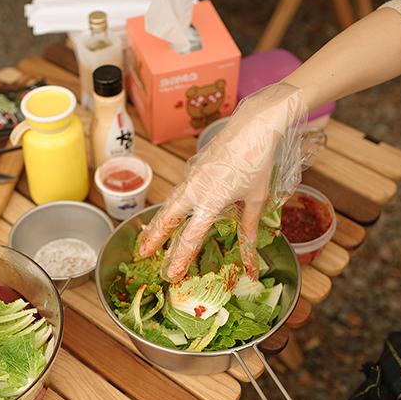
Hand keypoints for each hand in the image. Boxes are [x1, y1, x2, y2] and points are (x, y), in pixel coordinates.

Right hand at [138, 82, 308, 281]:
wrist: (253, 126)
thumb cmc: (257, 161)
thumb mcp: (256, 198)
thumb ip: (248, 225)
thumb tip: (250, 251)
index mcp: (211, 200)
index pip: (191, 236)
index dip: (180, 257)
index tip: (171, 273)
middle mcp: (196, 189)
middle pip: (168, 217)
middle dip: (154, 237)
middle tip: (143, 253)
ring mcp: (192, 176)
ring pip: (170, 202)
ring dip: (159, 221)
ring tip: (149, 235)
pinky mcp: (194, 166)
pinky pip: (179, 190)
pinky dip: (172, 204)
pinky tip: (173, 210)